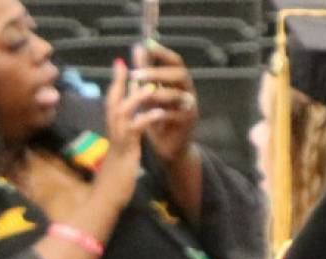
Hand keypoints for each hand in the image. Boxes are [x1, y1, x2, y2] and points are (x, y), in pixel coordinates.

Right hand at [92, 60, 149, 200]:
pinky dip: (147, 118)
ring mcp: (118, 139)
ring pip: (124, 109)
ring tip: (152, 85)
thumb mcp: (120, 155)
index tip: (121, 63)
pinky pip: (136, 128)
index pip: (112, 101)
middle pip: (115, 98)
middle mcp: (112, 131)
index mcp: (113, 131)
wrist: (105, 201)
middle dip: (123, 78)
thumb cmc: (112, 182)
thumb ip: (123, 140)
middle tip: (132, 58)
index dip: (117, 82)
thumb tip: (127, 133)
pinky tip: (159, 112)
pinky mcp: (126, 149)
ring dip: (138, 96)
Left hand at [129, 44, 200, 165]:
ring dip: (158, 94)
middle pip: (179, 74)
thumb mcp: (149, 94)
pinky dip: (162, 113)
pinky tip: (149, 114)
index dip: (163, 53)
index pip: (175, 62)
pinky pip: (176, 114)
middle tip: (136, 74)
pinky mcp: (187, 122)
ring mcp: (190, 106)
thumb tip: (138, 48)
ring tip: (141, 95)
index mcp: (178, 81)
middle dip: (157, 73)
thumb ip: (145, 72)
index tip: (147, 45)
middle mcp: (187, 90)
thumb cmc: (159, 117)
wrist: (168, 146)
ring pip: (178, 95)